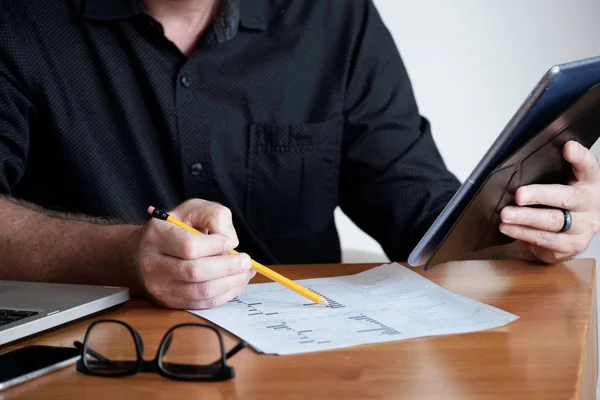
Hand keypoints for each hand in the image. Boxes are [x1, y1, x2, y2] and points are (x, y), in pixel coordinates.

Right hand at [131, 199, 253, 308]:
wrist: (144, 251)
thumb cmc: (174, 228)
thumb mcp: (192, 209)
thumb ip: (213, 215)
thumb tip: (230, 242)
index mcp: (157, 236)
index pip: (189, 246)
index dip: (215, 246)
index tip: (229, 242)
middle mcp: (153, 264)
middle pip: (195, 272)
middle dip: (228, 267)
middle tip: (246, 261)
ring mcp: (160, 287)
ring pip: (201, 291)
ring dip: (231, 283)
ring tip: (246, 272)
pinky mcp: (170, 302)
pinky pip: (203, 303)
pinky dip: (226, 294)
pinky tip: (237, 283)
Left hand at [499, 141, 599, 263]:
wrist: (565, 234)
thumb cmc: (558, 202)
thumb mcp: (558, 183)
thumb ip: (546, 173)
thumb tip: (516, 167)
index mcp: (590, 182)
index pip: (588, 166)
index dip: (579, 157)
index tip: (567, 148)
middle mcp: (592, 204)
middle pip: (567, 197)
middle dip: (540, 195)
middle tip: (519, 195)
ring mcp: (585, 227)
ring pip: (553, 221)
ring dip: (525, 218)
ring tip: (506, 215)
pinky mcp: (573, 245)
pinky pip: (545, 240)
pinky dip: (523, 233)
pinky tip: (509, 228)